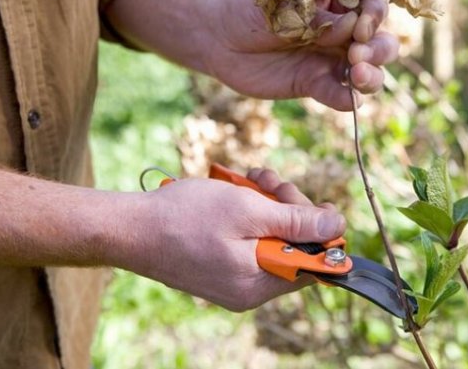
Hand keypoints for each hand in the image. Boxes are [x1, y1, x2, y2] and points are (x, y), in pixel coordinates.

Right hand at [120, 170, 345, 311]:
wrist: (130, 227)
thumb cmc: (185, 217)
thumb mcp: (249, 211)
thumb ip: (297, 222)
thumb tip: (338, 226)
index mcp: (258, 284)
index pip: (313, 265)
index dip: (321, 232)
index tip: (318, 204)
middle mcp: (248, 289)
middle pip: (293, 247)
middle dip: (290, 208)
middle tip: (272, 182)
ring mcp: (232, 279)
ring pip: (271, 237)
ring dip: (269, 203)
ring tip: (253, 179)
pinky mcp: (219, 265)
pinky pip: (249, 240)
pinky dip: (249, 212)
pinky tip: (240, 189)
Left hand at [203, 0, 399, 110]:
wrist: (219, 39)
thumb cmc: (250, 10)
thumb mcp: (279, 5)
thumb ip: (315, 17)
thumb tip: (350, 26)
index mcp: (337, 1)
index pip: (371, 5)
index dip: (374, 15)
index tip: (360, 25)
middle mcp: (343, 31)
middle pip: (380, 40)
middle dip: (378, 48)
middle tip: (357, 54)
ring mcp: (332, 60)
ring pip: (370, 70)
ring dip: (373, 75)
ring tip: (358, 76)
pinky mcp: (316, 84)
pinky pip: (340, 94)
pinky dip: (349, 99)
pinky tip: (349, 100)